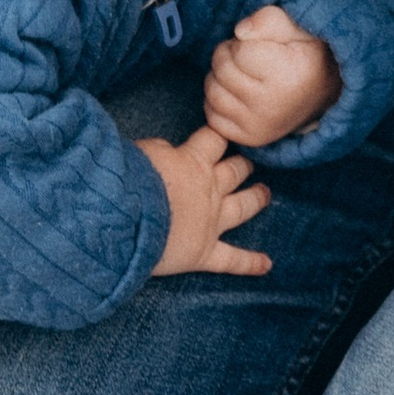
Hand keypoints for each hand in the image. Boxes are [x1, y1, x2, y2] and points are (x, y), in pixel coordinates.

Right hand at [141, 125, 272, 278]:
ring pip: (242, 207)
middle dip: (243, 165)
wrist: (127, 218)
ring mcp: (211, 222)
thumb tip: (169, 151)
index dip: (221, 134)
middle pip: (234, 171)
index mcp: (192, 162)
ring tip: (265, 193)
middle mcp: (209, 190)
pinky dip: (249, 263)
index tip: (227, 129)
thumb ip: (160, 150)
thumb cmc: (128, 181)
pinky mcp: (204, 253)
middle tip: (250, 161)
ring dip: (255, 199)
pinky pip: (231, 260)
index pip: (214, 139)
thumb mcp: (142, 151)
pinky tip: (266, 265)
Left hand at [203, 3, 340, 149]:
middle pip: (223, 70)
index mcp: (288, 75)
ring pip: (213, 93)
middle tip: (242, 54)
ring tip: (237, 71)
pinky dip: (215, 101)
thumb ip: (268, 19)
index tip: (257, 45)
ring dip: (217, 76)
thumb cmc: (303, 55)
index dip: (243, 41)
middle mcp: (273, 106)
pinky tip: (233, 92)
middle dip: (226, 54)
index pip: (240, 50)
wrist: (321, 94)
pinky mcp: (250, 138)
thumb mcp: (295, 28)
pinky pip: (212, 117)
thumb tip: (240, 31)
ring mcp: (260, 126)